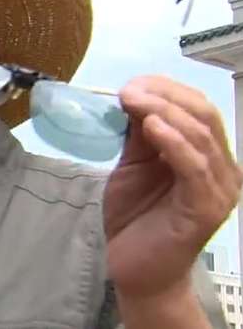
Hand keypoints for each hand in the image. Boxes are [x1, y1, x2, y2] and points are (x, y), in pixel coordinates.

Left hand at [104, 75, 240, 297]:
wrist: (134, 269)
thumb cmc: (135, 218)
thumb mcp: (133, 166)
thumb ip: (138, 136)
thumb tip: (134, 96)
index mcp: (207, 155)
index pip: (198, 109)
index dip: (167, 90)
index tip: (133, 83)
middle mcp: (222, 169)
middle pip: (204, 116)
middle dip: (165, 97)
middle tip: (129, 90)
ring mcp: (219, 189)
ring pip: (201, 138)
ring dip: (166, 113)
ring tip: (136, 102)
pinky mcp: (206, 208)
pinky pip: (195, 168)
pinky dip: (175, 144)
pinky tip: (152, 128)